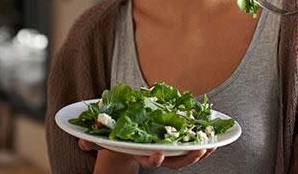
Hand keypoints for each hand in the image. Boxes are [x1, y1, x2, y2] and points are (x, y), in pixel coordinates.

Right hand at [79, 139, 214, 170]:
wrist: (121, 140)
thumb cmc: (112, 136)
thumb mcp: (101, 137)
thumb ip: (92, 139)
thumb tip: (81, 140)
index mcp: (139, 152)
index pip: (148, 159)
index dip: (155, 158)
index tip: (159, 153)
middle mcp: (155, 154)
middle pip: (174, 162)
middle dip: (187, 157)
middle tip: (199, 149)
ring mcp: (167, 151)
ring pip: (186, 156)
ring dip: (201, 151)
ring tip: (213, 143)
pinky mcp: (175, 143)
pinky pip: (191, 145)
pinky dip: (203, 141)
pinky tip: (215, 135)